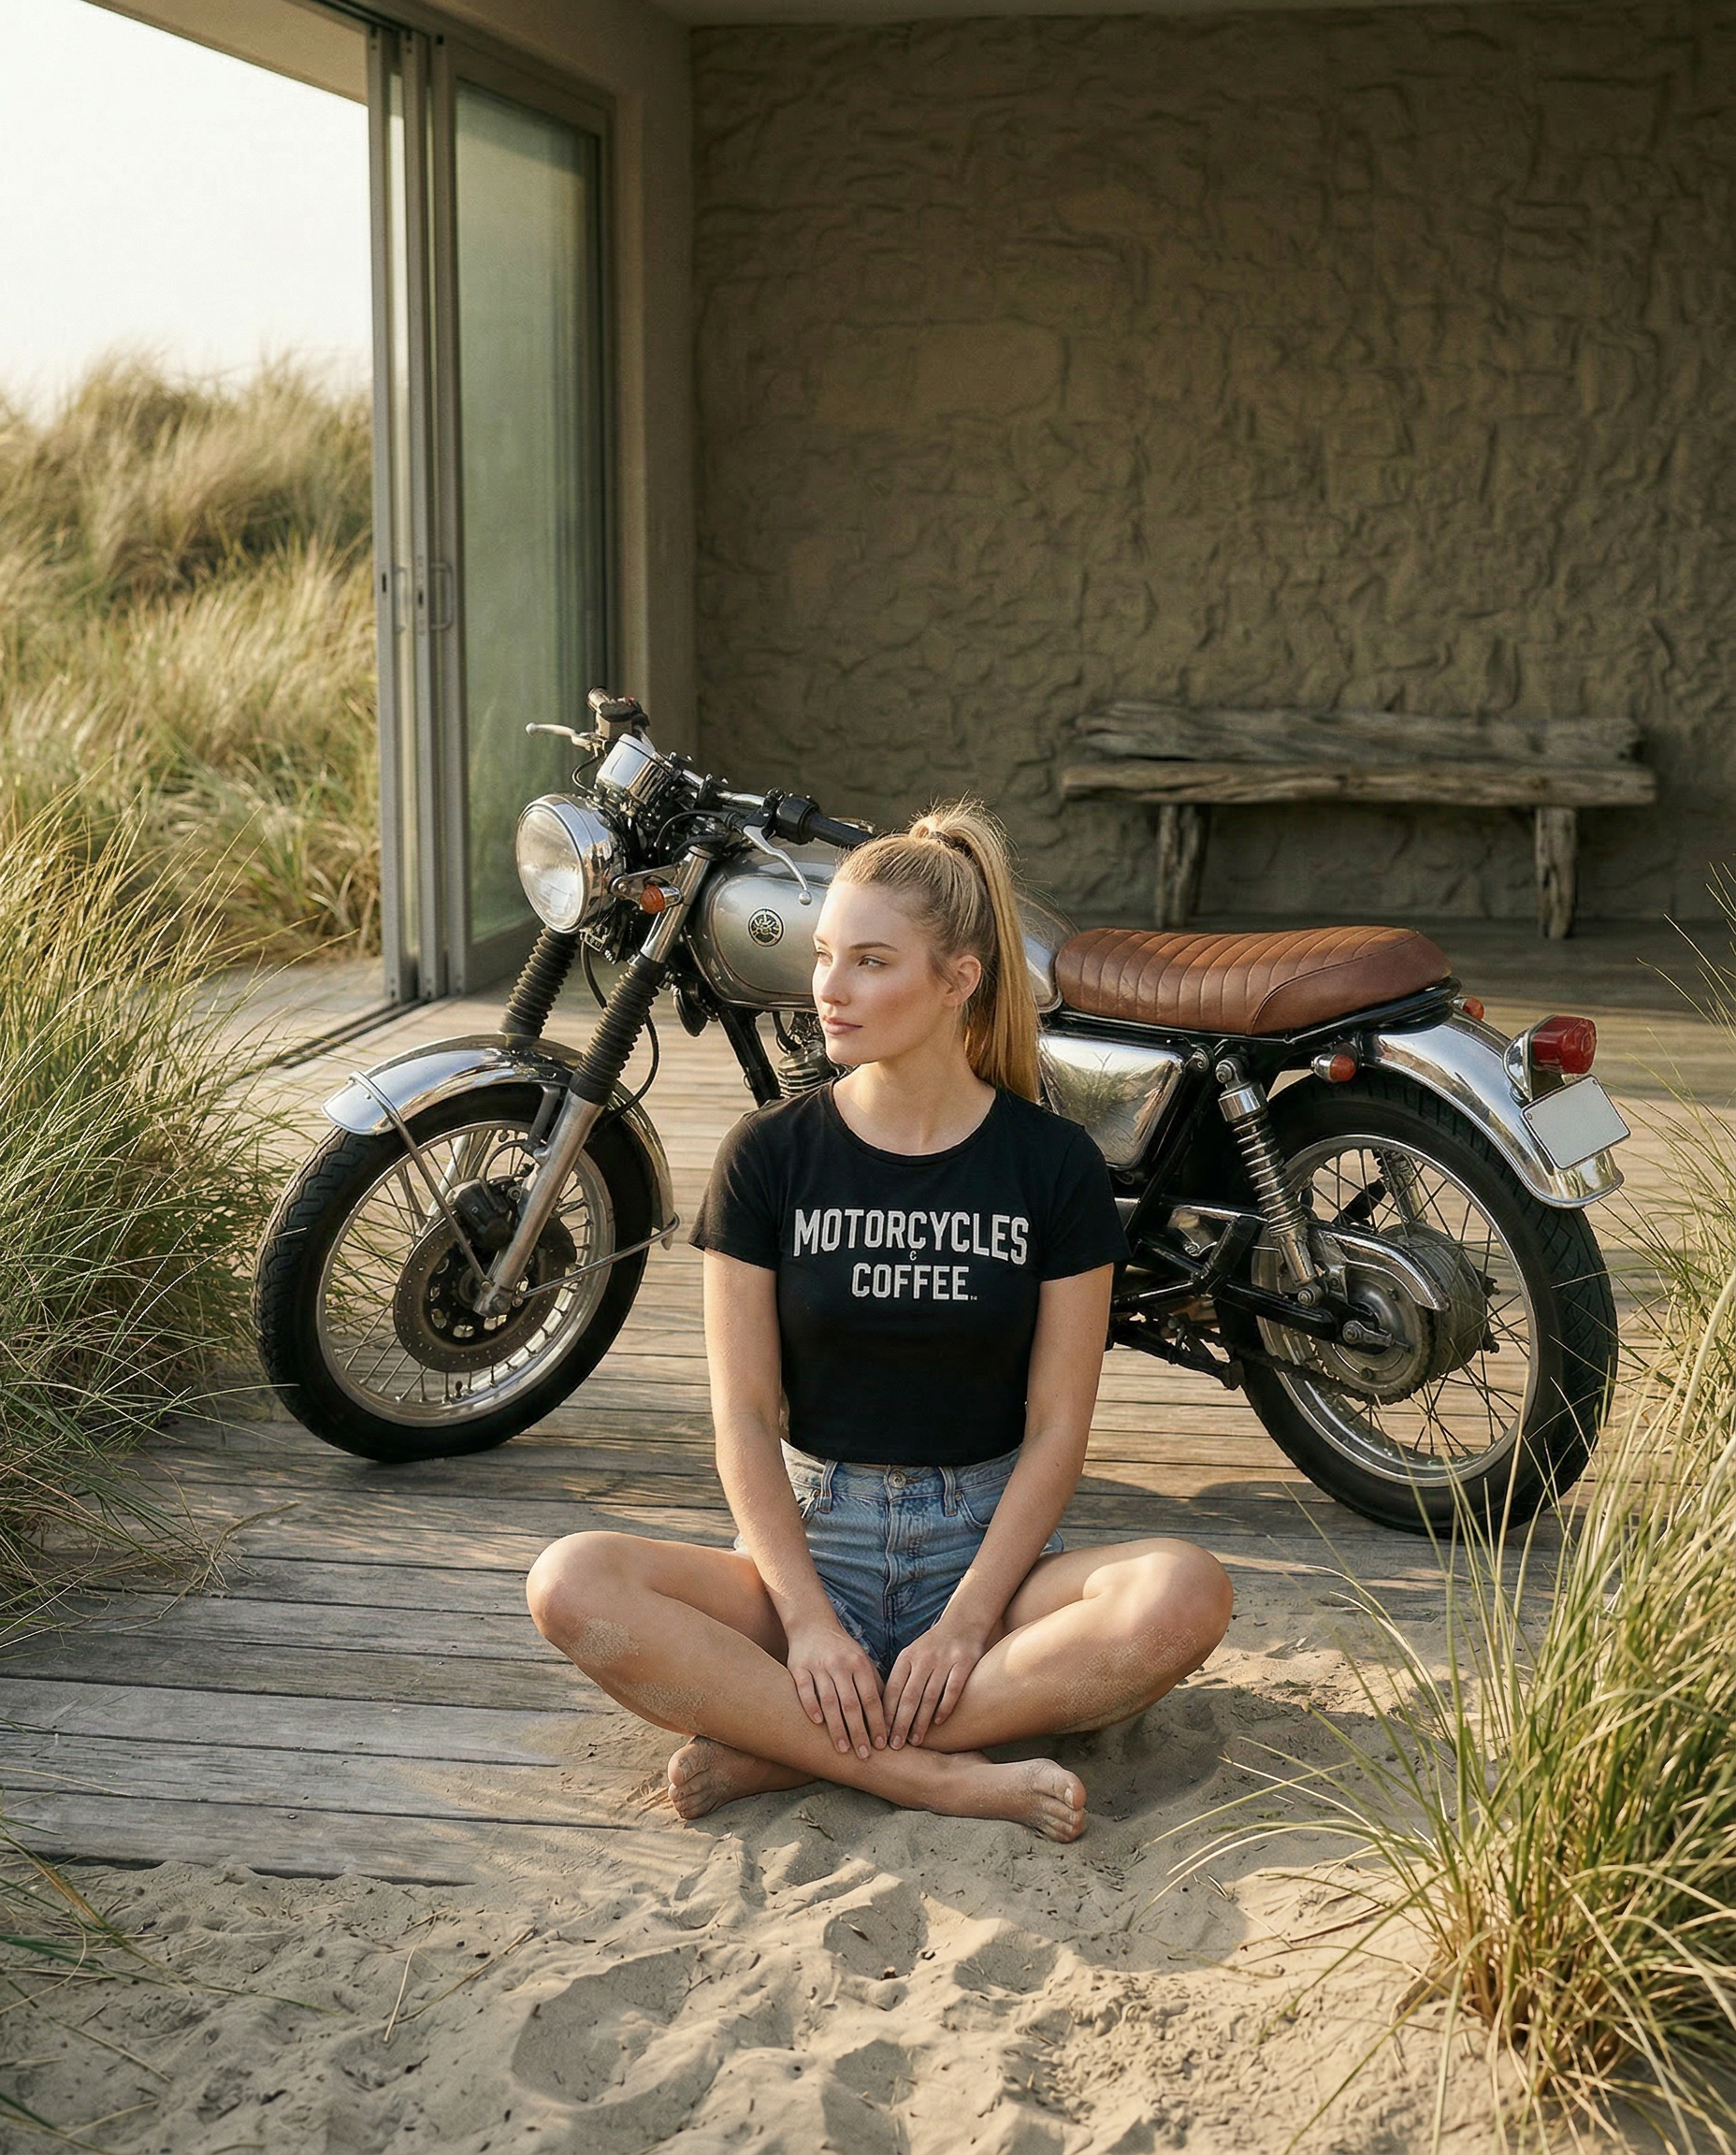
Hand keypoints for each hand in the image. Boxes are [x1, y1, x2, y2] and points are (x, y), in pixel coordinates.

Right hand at [784, 1618, 886, 1759]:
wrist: (812, 1624)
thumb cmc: (842, 1650)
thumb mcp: (862, 1662)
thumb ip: (873, 1686)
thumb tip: (889, 1718)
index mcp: (859, 1664)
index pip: (872, 1698)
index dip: (877, 1723)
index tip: (881, 1745)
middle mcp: (840, 1664)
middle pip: (852, 1704)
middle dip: (859, 1732)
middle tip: (864, 1756)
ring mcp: (818, 1666)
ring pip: (829, 1701)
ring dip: (837, 1728)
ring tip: (843, 1750)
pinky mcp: (798, 1667)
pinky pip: (805, 1690)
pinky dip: (811, 1706)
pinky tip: (817, 1724)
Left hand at [884, 1620, 987, 1748]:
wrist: (963, 1622)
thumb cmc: (933, 1648)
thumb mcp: (912, 1656)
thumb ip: (901, 1679)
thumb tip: (882, 1712)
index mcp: (906, 1658)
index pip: (892, 1690)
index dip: (886, 1714)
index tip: (881, 1735)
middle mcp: (923, 1658)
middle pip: (909, 1696)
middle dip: (900, 1723)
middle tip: (895, 1746)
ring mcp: (944, 1660)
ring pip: (929, 1696)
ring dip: (921, 1721)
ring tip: (915, 1741)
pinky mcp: (964, 1662)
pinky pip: (953, 1688)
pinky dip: (945, 1706)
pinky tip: (939, 1722)